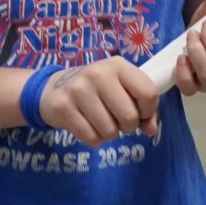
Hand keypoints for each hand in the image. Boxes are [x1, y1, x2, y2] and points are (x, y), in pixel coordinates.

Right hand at [40, 57, 161, 146]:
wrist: (54, 88)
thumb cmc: (96, 89)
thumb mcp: (120, 89)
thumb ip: (141, 108)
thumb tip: (151, 129)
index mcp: (118, 65)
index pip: (148, 93)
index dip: (148, 110)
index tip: (139, 112)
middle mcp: (98, 73)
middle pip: (129, 116)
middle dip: (127, 126)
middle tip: (117, 120)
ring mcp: (78, 90)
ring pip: (110, 131)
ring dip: (109, 133)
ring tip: (100, 121)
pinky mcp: (63, 107)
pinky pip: (91, 138)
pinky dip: (94, 139)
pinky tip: (87, 126)